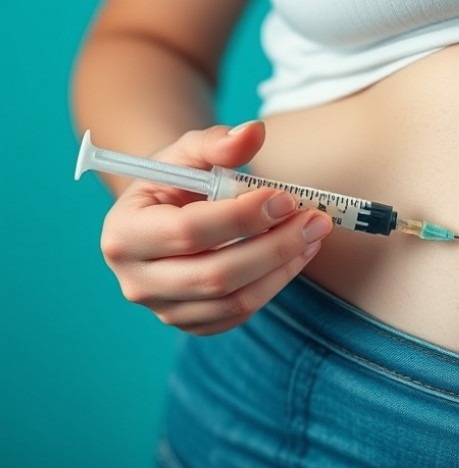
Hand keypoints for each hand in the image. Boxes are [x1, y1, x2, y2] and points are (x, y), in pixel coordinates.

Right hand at [99, 121, 332, 334]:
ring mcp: (164, 310)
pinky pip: (241, 313)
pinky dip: (276, 284)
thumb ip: (217, 142)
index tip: (286, 197)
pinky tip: (297, 254)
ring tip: (313, 234)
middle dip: (274, 247)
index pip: (189, 232)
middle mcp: (137, 280)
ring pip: (235, 300)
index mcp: (123, 234)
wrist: (165, 217)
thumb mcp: (188, 153)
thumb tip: (255, 132)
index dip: (242, 216)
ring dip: (283, 267)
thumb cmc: (176, 182)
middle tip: (315, 220)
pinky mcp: (194, 324)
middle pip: (215, 275)